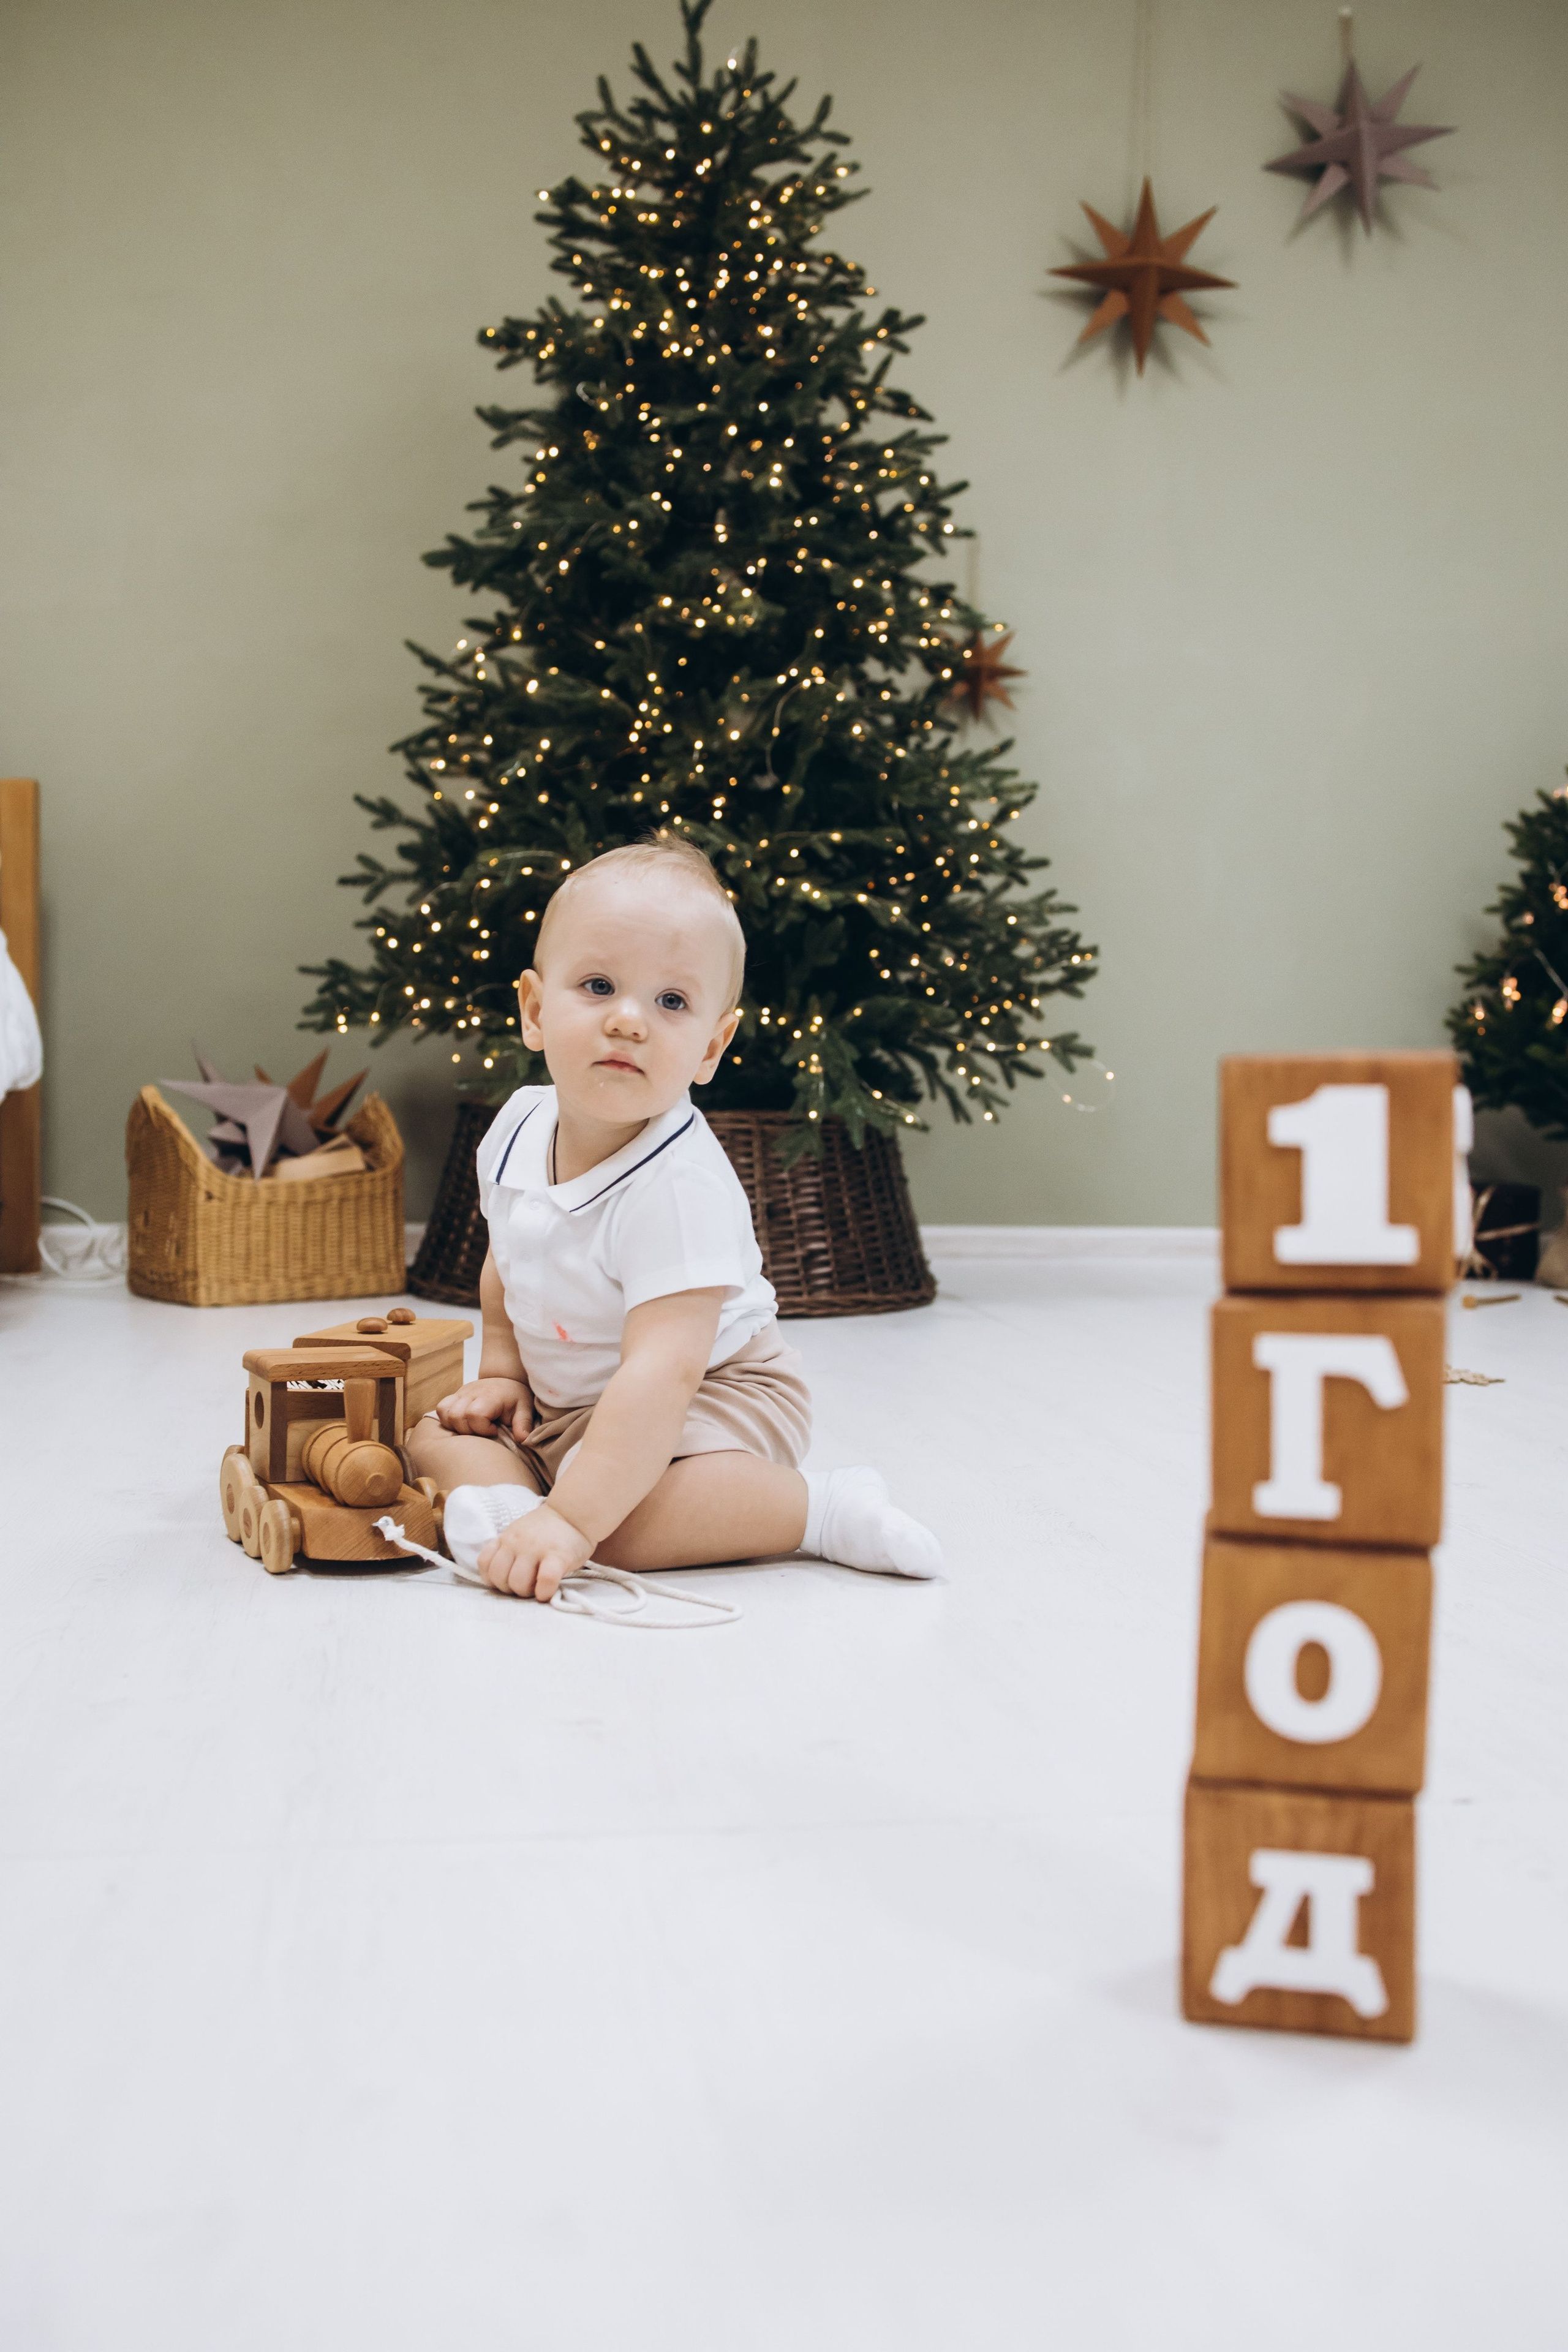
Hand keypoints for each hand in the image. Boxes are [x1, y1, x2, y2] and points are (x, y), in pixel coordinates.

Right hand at [436, 1377, 533, 1440]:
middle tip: (483, 1431)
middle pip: (457, 1416)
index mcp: (490, 1395)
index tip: (494, 1431)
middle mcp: (471, 1393)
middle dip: (468, 1431)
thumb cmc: (515, 1396)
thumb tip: (524, 1439)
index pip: (475, 1414)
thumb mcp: (525, 1408)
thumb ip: (523, 1423)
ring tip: (473, 1428)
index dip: (482, 1428)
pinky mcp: (454, 1396)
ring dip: (456, 1426)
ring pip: (445, 1412)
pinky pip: (441, 1408)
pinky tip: (463, 1424)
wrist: (505, 1380)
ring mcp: (461, 1393)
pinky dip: (448, 1420)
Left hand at [478, 1503, 592, 1601]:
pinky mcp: (558, 1556)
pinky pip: (545, 1581)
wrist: (574, 1513)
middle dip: (510, 1589)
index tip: (507, 1579)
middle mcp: (517, 1542)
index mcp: (506, 1538)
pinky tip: (547, 1591)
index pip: (484, 1563)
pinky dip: (544, 1592)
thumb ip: (506, 1550)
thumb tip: (497, 1577)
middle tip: (526, 1585)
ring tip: (537, 1588)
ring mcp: (536, 1549)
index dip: (493, 1578)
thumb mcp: (518, 1533)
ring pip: (518, 1582)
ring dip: (527, 1593)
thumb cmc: (546, 1529)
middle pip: (499, 1577)